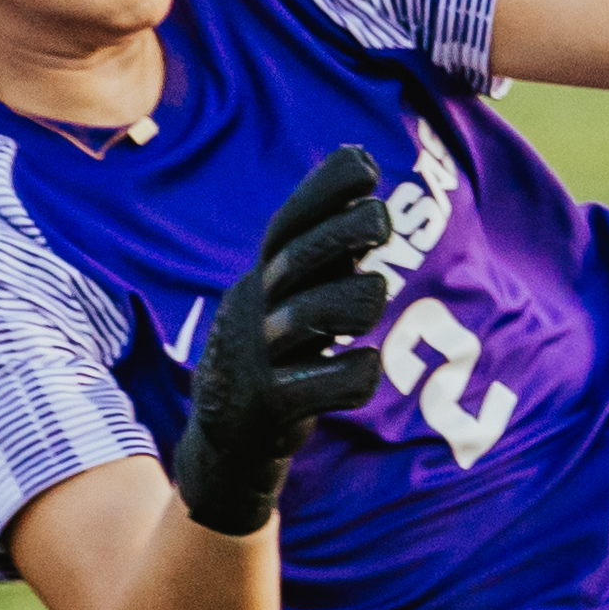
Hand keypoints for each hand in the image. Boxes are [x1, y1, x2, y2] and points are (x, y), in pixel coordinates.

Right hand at [169, 148, 394, 534]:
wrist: (226, 446)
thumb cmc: (276, 357)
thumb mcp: (288, 299)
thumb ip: (323, 252)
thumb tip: (364, 177)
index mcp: (260, 280)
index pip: (287, 223)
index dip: (324, 190)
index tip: (367, 164)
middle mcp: (252, 311)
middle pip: (299, 257)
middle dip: (349, 229)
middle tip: (382, 226)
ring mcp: (257, 359)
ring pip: (314, 315)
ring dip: (359, 300)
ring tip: (373, 302)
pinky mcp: (268, 407)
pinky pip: (329, 382)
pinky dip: (357, 373)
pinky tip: (361, 369)